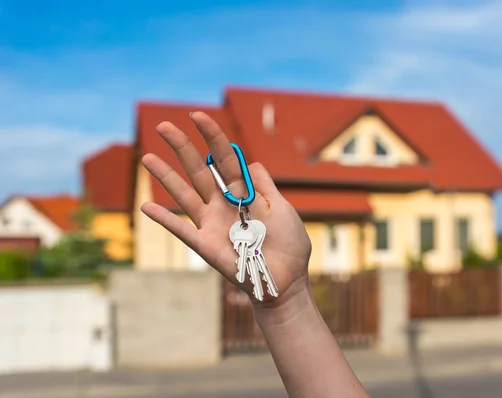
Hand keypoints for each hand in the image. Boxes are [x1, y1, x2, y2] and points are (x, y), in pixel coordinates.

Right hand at [140, 112, 311, 306]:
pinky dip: (166, 219)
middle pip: (199, 170)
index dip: (211, 137)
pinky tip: (147, 206)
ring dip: (166, 177)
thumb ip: (265, 186)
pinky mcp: (206, 246)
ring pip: (185, 195)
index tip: (197, 116)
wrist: (287, 279)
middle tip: (163, 126)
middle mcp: (223, 204)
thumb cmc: (289, 245)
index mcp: (243, 193)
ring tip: (147, 157)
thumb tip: (253, 162)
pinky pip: (182, 230)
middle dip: (182, 147)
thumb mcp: (282, 208)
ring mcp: (212, 224)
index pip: (223, 159)